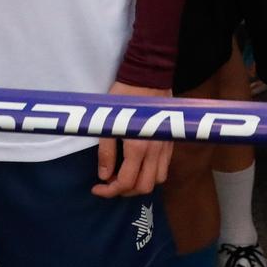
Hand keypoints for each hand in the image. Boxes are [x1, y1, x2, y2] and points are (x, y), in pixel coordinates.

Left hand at [95, 81, 171, 196]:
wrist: (148, 76)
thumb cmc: (124, 97)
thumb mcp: (108, 125)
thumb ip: (106, 153)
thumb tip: (104, 176)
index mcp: (138, 148)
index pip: (126, 182)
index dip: (109, 191)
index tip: (96, 188)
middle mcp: (155, 151)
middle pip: (144, 187)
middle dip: (125, 191)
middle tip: (110, 183)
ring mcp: (165, 147)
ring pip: (158, 180)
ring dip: (140, 184)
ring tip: (125, 175)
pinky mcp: (170, 141)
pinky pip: (164, 167)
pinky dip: (151, 173)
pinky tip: (139, 165)